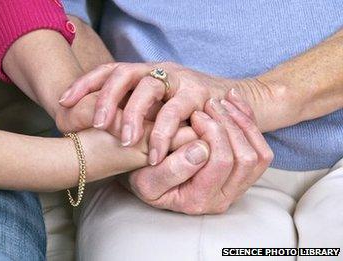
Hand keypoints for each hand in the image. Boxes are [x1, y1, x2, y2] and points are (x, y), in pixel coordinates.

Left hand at [59, 62, 270, 165]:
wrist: (230, 103)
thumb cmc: (183, 112)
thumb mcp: (153, 109)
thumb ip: (131, 112)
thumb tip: (92, 128)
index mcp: (142, 72)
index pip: (108, 70)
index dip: (84, 84)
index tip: (64, 102)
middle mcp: (157, 70)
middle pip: (124, 73)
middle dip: (107, 98)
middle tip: (97, 124)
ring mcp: (178, 79)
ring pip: (149, 87)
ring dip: (133, 115)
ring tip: (124, 141)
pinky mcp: (198, 94)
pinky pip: (175, 111)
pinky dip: (161, 134)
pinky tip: (153, 155)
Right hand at [126, 96, 272, 214]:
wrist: (148, 176)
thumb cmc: (143, 176)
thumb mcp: (143, 179)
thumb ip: (168, 171)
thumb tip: (201, 150)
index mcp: (198, 201)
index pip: (221, 163)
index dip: (213, 133)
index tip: (196, 115)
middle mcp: (221, 199)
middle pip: (244, 159)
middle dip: (229, 125)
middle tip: (209, 104)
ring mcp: (235, 189)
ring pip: (258, 155)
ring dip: (242, 123)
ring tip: (220, 103)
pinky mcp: (242, 177)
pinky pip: (262, 151)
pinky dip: (251, 124)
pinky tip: (234, 104)